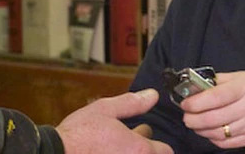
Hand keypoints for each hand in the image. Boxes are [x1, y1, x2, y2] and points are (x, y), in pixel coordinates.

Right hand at [56, 89, 173, 153]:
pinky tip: (106, 153)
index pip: (165, 151)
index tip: (145, 138)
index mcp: (139, 149)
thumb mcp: (105, 110)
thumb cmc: (78, 135)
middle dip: (144, 151)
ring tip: (115, 149)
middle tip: (128, 143)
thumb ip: (132, 104)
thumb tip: (152, 96)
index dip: (157, 143)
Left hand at [179, 69, 244, 148]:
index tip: (185, 103)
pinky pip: (227, 143)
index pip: (215, 97)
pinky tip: (210, 132)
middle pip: (213, 118)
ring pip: (218, 133)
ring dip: (201, 130)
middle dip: (193, 119)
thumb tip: (198, 84)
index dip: (196, 102)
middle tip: (186, 116)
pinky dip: (214, 139)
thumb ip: (222, 80)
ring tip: (195, 124)